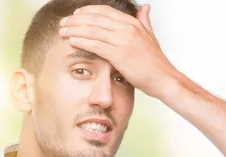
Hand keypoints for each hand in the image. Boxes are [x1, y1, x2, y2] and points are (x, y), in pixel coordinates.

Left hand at [58, 4, 178, 97]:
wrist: (164, 78)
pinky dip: (81, 41)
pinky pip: (96, 45)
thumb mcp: (150, 36)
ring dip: (74, 29)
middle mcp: (128, 29)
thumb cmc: (155, 62)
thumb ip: (144, 21)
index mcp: (133, 23)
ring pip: (93, 31)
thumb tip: (145, 8)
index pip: (105, 11)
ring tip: (62, 31)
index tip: (76, 14)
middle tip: (63, 22)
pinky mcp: (119, 55)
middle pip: (95, 19)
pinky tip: (71, 41)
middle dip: (76, 20)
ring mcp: (123, 41)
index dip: (88, 11)